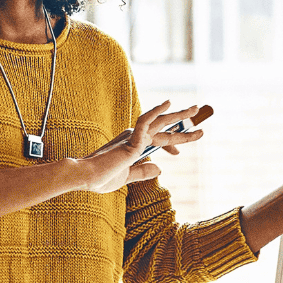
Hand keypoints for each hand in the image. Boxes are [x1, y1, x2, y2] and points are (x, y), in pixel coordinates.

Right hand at [71, 101, 205, 194]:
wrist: (85, 178)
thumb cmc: (100, 177)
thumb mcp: (127, 176)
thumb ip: (143, 171)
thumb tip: (160, 168)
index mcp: (133, 145)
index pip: (158, 140)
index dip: (171, 143)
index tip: (178, 153)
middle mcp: (134, 137)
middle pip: (163, 127)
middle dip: (181, 120)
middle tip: (197, 110)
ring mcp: (133, 138)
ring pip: (160, 122)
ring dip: (178, 115)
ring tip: (195, 109)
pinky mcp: (130, 141)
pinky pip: (145, 122)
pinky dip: (156, 112)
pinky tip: (168, 104)